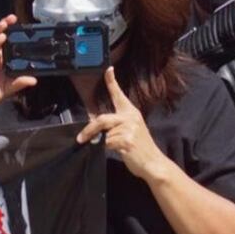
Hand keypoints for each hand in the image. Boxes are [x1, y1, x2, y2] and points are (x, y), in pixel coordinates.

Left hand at [76, 67, 169, 181]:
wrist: (153, 163)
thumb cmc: (138, 149)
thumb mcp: (128, 133)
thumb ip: (114, 127)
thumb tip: (94, 127)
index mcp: (131, 113)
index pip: (119, 94)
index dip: (112, 81)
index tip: (108, 70)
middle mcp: (131, 117)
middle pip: (102, 119)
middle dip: (89, 130)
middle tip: (80, 138)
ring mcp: (130, 128)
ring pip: (104, 134)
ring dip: (102, 143)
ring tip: (111, 148)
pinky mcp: (127, 139)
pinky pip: (108, 143)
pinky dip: (106, 148)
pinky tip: (118, 151)